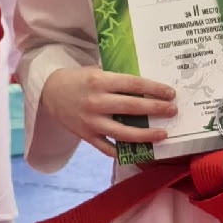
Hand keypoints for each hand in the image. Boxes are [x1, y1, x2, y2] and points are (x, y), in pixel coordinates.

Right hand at [38, 62, 177, 157]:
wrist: (49, 92)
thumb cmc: (80, 80)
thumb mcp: (97, 71)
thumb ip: (118, 79)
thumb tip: (149, 86)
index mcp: (99, 81)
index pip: (133, 85)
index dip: (154, 89)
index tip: (170, 93)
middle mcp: (96, 102)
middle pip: (131, 108)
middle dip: (156, 110)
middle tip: (173, 111)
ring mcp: (91, 122)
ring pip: (123, 133)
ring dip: (146, 135)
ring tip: (164, 134)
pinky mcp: (86, 136)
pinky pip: (108, 148)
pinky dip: (124, 152)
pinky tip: (142, 152)